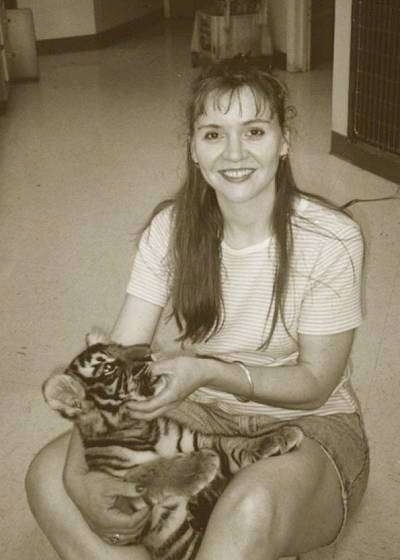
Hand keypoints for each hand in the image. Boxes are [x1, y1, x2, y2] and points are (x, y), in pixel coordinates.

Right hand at [64, 428, 151, 545]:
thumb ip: (128, 488)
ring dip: (136, 529)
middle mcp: (103, 528)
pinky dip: (127, 533)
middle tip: (149, 508)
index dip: (143, 514)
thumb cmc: (91, 483)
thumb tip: (144, 489)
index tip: (149, 504)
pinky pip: (116, 538)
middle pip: (129, 532)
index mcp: (106, 519)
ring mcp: (100, 530)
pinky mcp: (99, 528)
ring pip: (123, 538)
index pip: (131, 523)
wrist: (75, 484)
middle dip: (142, 521)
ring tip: (143, 515)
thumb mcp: (111, 483)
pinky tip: (132, 524)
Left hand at [124, 355, 212, 419]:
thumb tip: (141, 372)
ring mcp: (173, 404)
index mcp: (170, 396)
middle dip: (136, 414)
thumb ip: (155, 368)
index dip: (136, 406)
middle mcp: (171, 403)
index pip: (149, 407)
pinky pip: (158, 410)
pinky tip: (142, 402)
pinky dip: (148, 409)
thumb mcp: (172, 364)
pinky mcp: (174, 401)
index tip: (126, 402)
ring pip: (154, 414)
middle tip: (124, 408)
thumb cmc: (190, 367)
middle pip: (150, 416)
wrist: (205, 372)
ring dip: (141, 413)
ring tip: (130, 406)